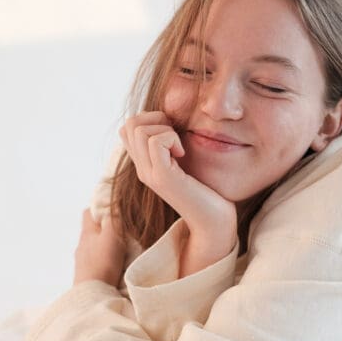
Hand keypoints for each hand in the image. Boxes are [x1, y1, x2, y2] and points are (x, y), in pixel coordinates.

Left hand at [73, 209, 126, 287]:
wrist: (93, 294)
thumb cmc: (103, 263)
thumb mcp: (112, 235)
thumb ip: (114, 218)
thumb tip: (114, 201)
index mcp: (86, 233)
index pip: (88, 212)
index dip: (100, 208)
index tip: (114, 209)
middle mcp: (82, 246)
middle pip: (92, 231)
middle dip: (106, 228)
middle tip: (123, 231)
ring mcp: (83, 262)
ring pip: (95, 248)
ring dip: (106, 246)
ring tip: (122, 250)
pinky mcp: (88, 276)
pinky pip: (96, 263)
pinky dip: (105, 261)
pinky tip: (116, 266)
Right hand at [119, 111, 237, 247]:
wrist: (214, 221)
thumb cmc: (207, 190)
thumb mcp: (185, 163)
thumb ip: (173, 146)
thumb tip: (171, 119)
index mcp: (145, 165)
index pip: (127, 129)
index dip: (149, 120)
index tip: (172, 133)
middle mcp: (142, 170)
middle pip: (129, 125)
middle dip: (155, 119)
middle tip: (176, 137)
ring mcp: (150, 174)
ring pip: (139, 130)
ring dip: (164, 129)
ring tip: (179, 148)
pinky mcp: (163, 178)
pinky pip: (156, 142)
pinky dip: (171, 138)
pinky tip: (183, 155)